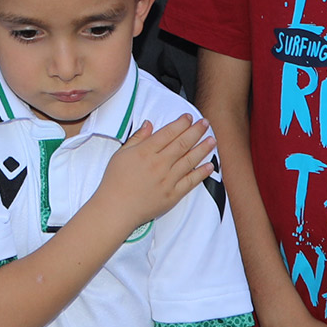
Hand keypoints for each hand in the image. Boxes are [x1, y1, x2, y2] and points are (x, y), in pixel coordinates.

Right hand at [94, 116, 215, 230]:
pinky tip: (209, 166)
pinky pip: (190, 182)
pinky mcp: (173, 196)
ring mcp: (167, 180)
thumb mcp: (121, 154)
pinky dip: (201, 173)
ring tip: (212, 140)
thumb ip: (137, 138)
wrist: (116, 209)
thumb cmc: (115, 181)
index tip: (189, 117)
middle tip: (205, 123)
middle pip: (182, 144)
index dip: (180, 123)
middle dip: (196, 131)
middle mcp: (159, 164)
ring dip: (202, 149)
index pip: (168, 133)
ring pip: (189, 161)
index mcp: (145, 152)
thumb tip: (149, 124)